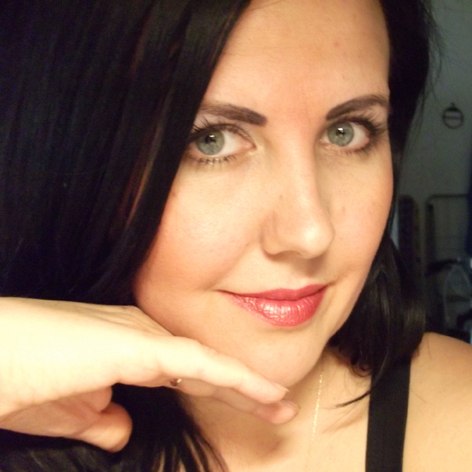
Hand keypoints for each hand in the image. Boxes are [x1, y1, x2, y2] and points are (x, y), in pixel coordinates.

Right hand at [0, 298, 295, 450]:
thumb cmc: (29, 385)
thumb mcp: (75, 414)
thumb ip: (105, 420)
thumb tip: (123, 429)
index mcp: (133, 350)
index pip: (189, 373)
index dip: (221, 390)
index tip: (251, 408)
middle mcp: (146, 336)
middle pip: (206, 368)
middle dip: (244, 389)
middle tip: (280, 407)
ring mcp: (146, 337)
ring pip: (210, 364)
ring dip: (248, 385)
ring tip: (282, 405)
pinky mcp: (142, 344)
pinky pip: (199, 363)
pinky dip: (234, 377)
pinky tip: (263, 392)